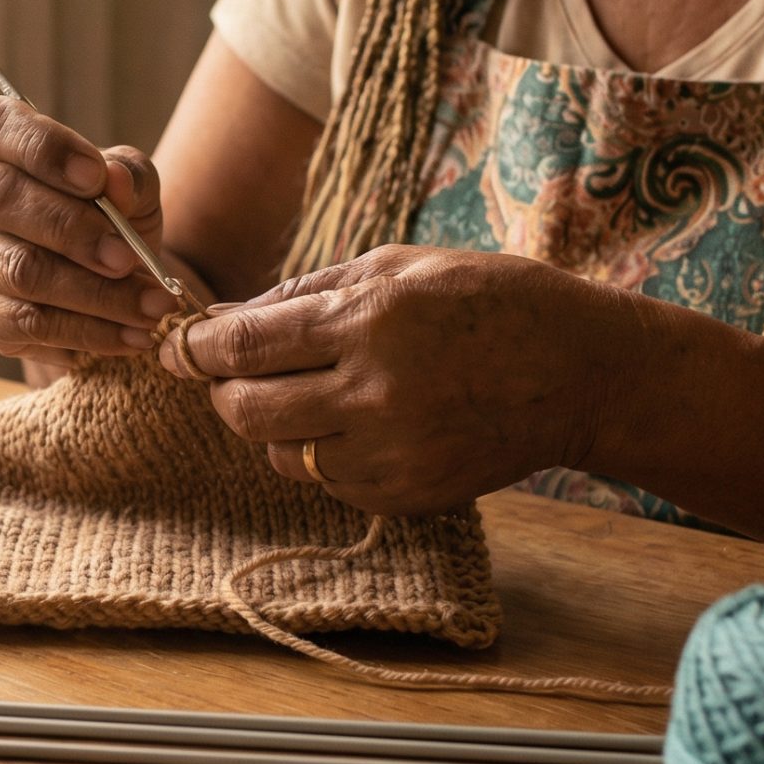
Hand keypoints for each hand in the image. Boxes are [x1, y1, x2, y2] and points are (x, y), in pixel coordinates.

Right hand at [0, 95, 179, 364]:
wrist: (97, 276)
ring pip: (18, 271)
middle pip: (0, 200)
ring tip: (151, 306)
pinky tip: (130, 337)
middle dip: (72, 231)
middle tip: (129, 258)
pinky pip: (25, 324)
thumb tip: (116, 182)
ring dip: (93, 294)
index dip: (46, 150)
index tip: (97, 177)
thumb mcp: (129, 186)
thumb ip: (129, 175)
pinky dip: (86, 333)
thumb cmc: (107, 214)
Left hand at [157, 245, 643, 513]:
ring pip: (282, 454)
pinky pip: (330, 483)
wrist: (582, 373)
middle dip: (224, 392)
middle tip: (234, 374)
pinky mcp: (406, 497)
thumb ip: (309, 292)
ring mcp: (391, 455)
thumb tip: (231, 320)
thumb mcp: (400, 266)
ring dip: (279, 425)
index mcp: (368, 323)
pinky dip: (327, 454)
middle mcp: (373, 395)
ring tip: (319, 392)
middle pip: (244, 412)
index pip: (242, 348)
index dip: (195, 349)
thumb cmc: (491, 301)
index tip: (180, 346)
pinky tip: (364, 422)